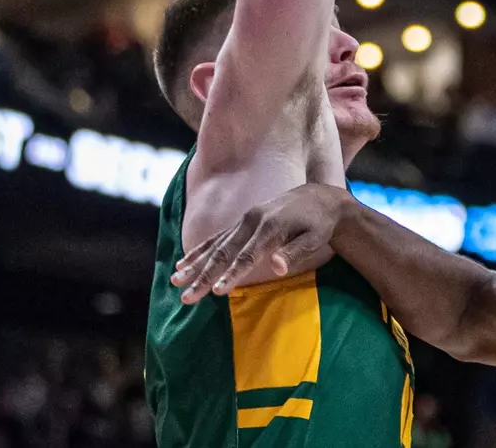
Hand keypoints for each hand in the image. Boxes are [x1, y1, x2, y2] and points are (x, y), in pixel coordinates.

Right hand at [171, 183, 354, 302]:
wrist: (320, 197)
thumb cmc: (320, 224)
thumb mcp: (316, 238)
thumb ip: (295, 252)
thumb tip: (277, 269)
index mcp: (270, 226)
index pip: (247, 257)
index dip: (232, 275)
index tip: (216, 292)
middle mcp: (252, 220)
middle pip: (224, 253)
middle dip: (203, 276)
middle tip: (186, 298)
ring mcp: (245, 219)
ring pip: (215, 245)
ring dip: (194, 264)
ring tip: (175, 281)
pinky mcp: (242, 220)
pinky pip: (217, 237)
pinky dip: (200, 250)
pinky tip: (184, 262)